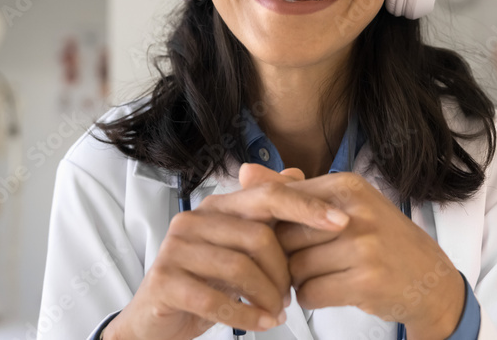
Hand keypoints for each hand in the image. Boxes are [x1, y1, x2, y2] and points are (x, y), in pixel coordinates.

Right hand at [107, 167, 349, 339]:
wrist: (154, 322)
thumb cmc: (203, 283)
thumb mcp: (238, 249)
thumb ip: (265, 215)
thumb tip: (296, 173)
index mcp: (215, 207)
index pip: (267, 195)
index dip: (306, 207)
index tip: (341, 222)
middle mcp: (193, 220)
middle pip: (258, 235)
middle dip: (284, 270)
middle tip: (292, 295)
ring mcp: (175, 249)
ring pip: (240, 267)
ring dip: (268, 295)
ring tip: (278, 311)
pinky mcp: (164, 281)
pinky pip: (215, 298)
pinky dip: (246, 314)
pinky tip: (263, 323)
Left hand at [241, 169, 465, 338]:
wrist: (429, 280)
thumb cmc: (380, 240)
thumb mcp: (342, 207)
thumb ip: (293, 193)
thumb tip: (244, 173)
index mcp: (347, 186)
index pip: (285, 202)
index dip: (276, 226)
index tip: (283, 238)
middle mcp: (355, 211)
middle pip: (285, 237)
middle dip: (286, 256)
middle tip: (304, 261)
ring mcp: (363, 246)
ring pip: (295, 267)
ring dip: (298, 280)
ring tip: (320, 275)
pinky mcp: (365, 281)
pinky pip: (310, 293)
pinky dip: (310, 298)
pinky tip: (328, 291)